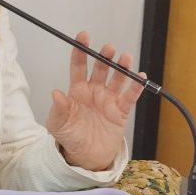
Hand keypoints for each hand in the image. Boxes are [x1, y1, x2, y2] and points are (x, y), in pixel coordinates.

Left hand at [45, 31, 144, 171]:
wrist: (85, 157)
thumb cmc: (69, 137)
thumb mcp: (58, 124)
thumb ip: (58, 108)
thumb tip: (55, 93)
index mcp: (77, 91)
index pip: (79, 66)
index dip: (81, 51)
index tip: (83, 36)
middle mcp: (94, 92)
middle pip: (101, 69)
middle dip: (105, 57)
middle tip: (109, 48)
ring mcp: (108, 100)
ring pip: (117, 79)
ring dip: (122, 68)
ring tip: (126, 58)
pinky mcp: (120, 111)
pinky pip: (130, 96)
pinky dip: (136, 87)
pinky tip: (140, 77)